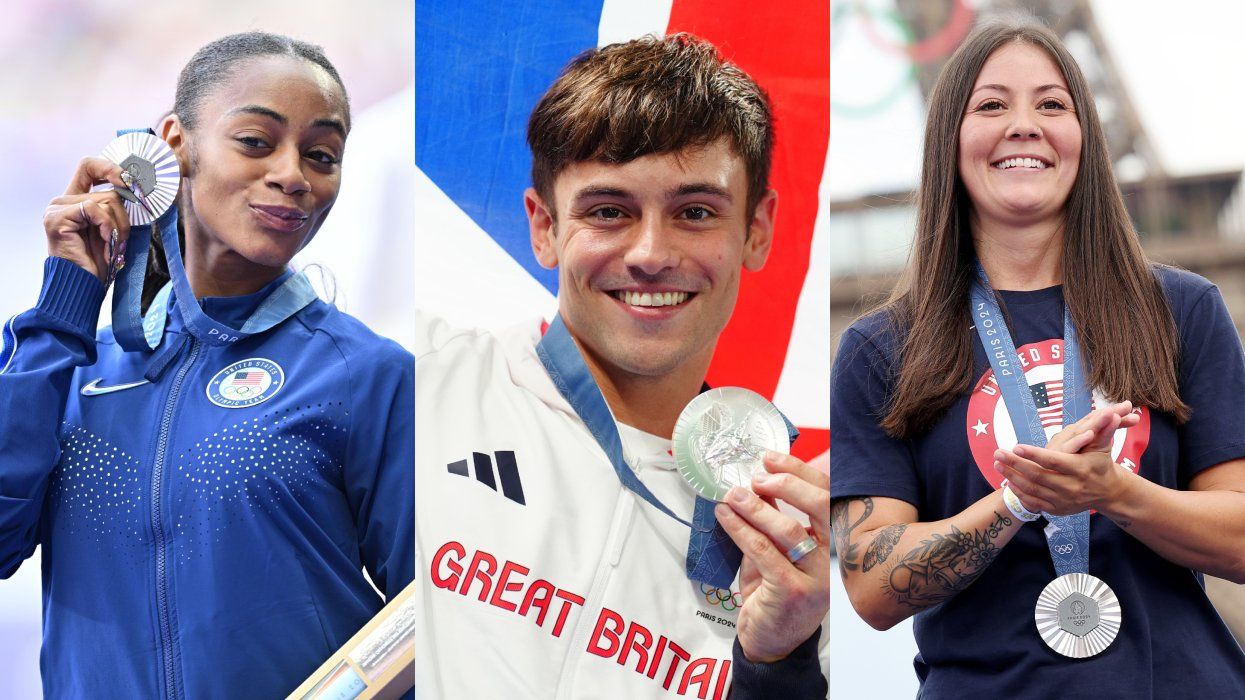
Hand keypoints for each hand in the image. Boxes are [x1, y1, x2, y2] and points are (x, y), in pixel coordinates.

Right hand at [43, 157, 131, 282]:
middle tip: (119, 241)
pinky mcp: (56, 218)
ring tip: (111, 246)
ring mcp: (57, 208)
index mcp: (75, 200)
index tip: (129, 181)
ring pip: (107, 200)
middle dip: (124, 218)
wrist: (84, 287)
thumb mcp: (112, 229)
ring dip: (118, 227)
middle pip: (109, 191)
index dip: (110, 168)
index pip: (89, 167)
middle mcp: (63, 201)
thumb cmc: (99, 263)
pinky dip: (107, 227)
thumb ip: (116, 207)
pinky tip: (104, 244)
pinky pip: (95, 209)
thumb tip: (134, 188)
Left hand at [714, 451, 828, 662]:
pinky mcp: (792, 592)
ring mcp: (816, 578)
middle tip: (756, 476)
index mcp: (835, 544)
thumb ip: (772, 520)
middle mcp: (833, 560)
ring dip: (755, 507)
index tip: (771, 459)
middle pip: (821, 507)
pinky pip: (763, 552)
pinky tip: (724, 516)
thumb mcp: (777, 550)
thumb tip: (755, 482)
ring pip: (787, 530)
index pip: (828, 497)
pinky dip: (740, 530)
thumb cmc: (774, 591)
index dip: (800, 473)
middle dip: (787, 484)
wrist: (771, 642)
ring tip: (731, 495)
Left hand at [995, 401, 1136, 514]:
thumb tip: (1111, 414)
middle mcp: (1071, 487)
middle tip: (997, 453)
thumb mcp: (1103, 447)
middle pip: (1038, 476)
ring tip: (997, 465)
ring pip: (1033, 490)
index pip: (1054, 461)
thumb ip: (1103, 431)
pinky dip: (1019, 493)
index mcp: (1080, 469)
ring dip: (1012, 477)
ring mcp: (1064, 500)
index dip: (1034, 454)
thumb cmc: (1100, 464)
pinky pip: (1034, 503)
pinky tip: (1008, 482)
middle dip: (1015, 464)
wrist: (1107, 492)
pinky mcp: (1058, 509)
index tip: (1016, 446)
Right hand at [1044, 401, 1138, 453]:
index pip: (1099, 418)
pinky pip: (1070, 447)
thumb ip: (1108, 435)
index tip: (1130, 407)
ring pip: (1082, 431)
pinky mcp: (1057, 455)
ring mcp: (1064, 442)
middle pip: (1092, 420)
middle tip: (1126, 406)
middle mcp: (1071, 433)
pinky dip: (1079, 441)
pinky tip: (1090, 435)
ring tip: (1110, 414)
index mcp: (1080, 431)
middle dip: (1110, 413)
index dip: (1114, 412)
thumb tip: (1134, 418)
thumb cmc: (1069, 462)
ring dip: (1096, 422)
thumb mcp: (1092, 449)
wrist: (1046, 480)